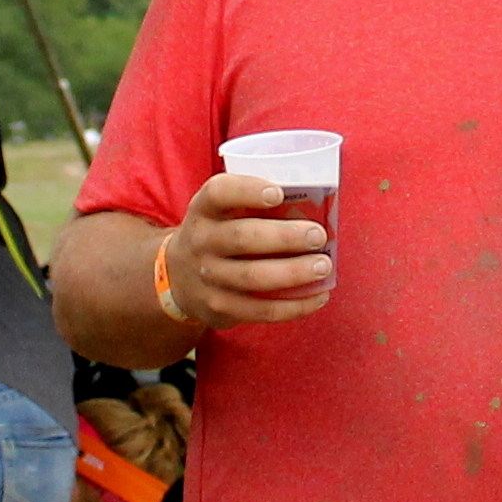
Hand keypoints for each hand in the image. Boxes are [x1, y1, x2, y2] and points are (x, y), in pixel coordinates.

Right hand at [159, 171, 335, 329]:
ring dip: (293, 272)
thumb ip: (253, 205)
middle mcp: (201, 241)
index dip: (247, 191)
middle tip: (318, 235)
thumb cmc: (218, 234)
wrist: (178, 277)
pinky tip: (318, 296)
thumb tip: (317, 204)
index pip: (219, 193)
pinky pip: (260, 310)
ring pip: (253, 277)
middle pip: (242, 238)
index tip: (278, 194)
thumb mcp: (221, 212)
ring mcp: (208, 278)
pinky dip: (294, 306)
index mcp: (204, 209)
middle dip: (284, 237)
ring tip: (323, 266)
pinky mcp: (219, 308)